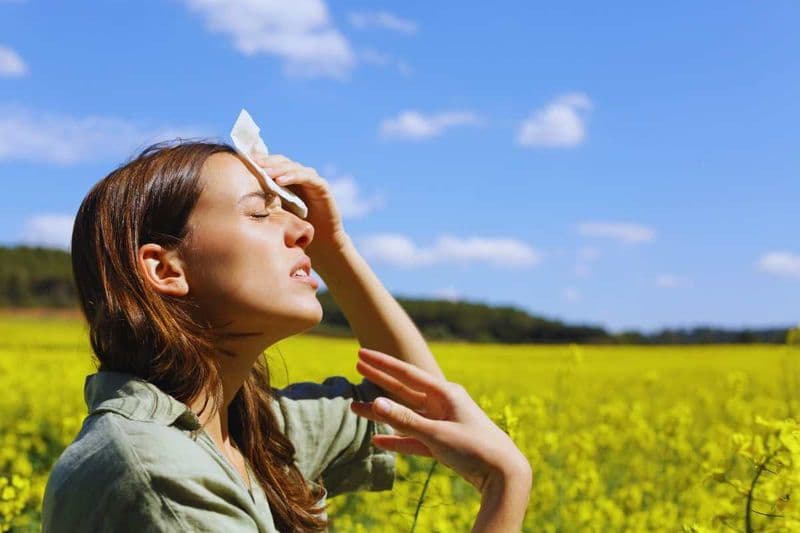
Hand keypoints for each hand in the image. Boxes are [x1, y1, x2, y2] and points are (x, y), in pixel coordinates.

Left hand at [253, 154, 347, 255]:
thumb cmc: (297, 228)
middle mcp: (300, 176)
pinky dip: (293, 176)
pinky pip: (307, 177)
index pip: (272, 164)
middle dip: (266, 161)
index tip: (243, 160)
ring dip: (277, 168)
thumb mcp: (275, 213)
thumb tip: (235, 198)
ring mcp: (311, 180)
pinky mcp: (322, 187)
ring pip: (292, 167)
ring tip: (264, 171)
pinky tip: (280, 181)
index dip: (259, 160)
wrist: (322, 242)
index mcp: (288, 180)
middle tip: (252, 161)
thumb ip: (263, 201)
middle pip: (281, 161)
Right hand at [349, 347, 531, 493]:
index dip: (383, 364)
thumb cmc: (474, 448)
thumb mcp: (437, 433)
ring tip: (356, 407)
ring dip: (382, 413)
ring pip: (406, 415)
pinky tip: (378, 440)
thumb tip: (375, 402)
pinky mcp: (442, 443)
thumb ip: (405, 420)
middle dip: (380, 379)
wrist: (503, 474)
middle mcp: (443, 404)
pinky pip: (413, 438)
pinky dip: (397, 439)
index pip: (407, 374)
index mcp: (445, 393)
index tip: (362, 353)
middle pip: (404, 390)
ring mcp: (442, 423)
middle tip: (357, 365)